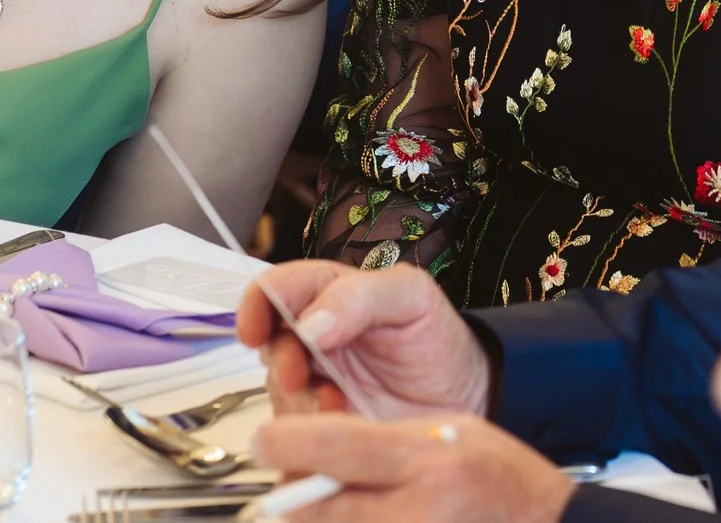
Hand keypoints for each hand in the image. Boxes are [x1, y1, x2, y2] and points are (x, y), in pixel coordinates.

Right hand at [238, 260, 490, 418]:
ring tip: (338, 406)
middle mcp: (312, 337)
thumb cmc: (438, 341)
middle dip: (280, 362)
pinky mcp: (322, 423)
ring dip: (300, 402)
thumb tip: (309, 321)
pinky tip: (343, 426)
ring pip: (278, 390)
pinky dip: (312, 432)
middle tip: (301, 377)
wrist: (465, 399)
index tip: (255, 330)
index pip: (275, 288)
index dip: (257, 305)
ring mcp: (315, 381)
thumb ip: (359, 296)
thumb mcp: (411, 298)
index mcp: (327, 292)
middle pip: (269, 343)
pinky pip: (297, 428)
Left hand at [253, 415, 576, 522]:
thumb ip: (379, 438)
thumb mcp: (446, 432)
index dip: (284, 443)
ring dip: (319, 518)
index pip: (332, 448)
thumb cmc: (501, 480)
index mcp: (427, 460)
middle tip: (287, 485)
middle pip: (317, 508)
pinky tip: (359, 517)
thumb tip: (312, 447)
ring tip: (336, 503)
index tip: (263, 441)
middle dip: (291, 495)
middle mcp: (418, 510)